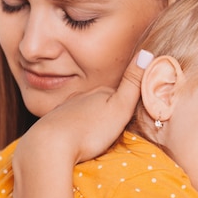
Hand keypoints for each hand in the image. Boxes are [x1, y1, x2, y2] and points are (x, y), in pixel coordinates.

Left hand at [14, 50, 152, 168]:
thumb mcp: (119, 108)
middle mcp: (81, 97)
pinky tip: (75, 138)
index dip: (126, 102)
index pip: (118, 93)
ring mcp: (65, 109)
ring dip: (90, 120)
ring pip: (82, 111)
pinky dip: (75, 128)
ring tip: (95, 133)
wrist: (50, 145)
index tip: (132, 113)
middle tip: (114, 126)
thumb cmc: (89, 130)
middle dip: (107, 110)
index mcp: (99, 92)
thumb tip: (147, 51)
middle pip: (99, 101)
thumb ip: (133, 84)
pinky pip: (69, 124)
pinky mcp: (53, 125)